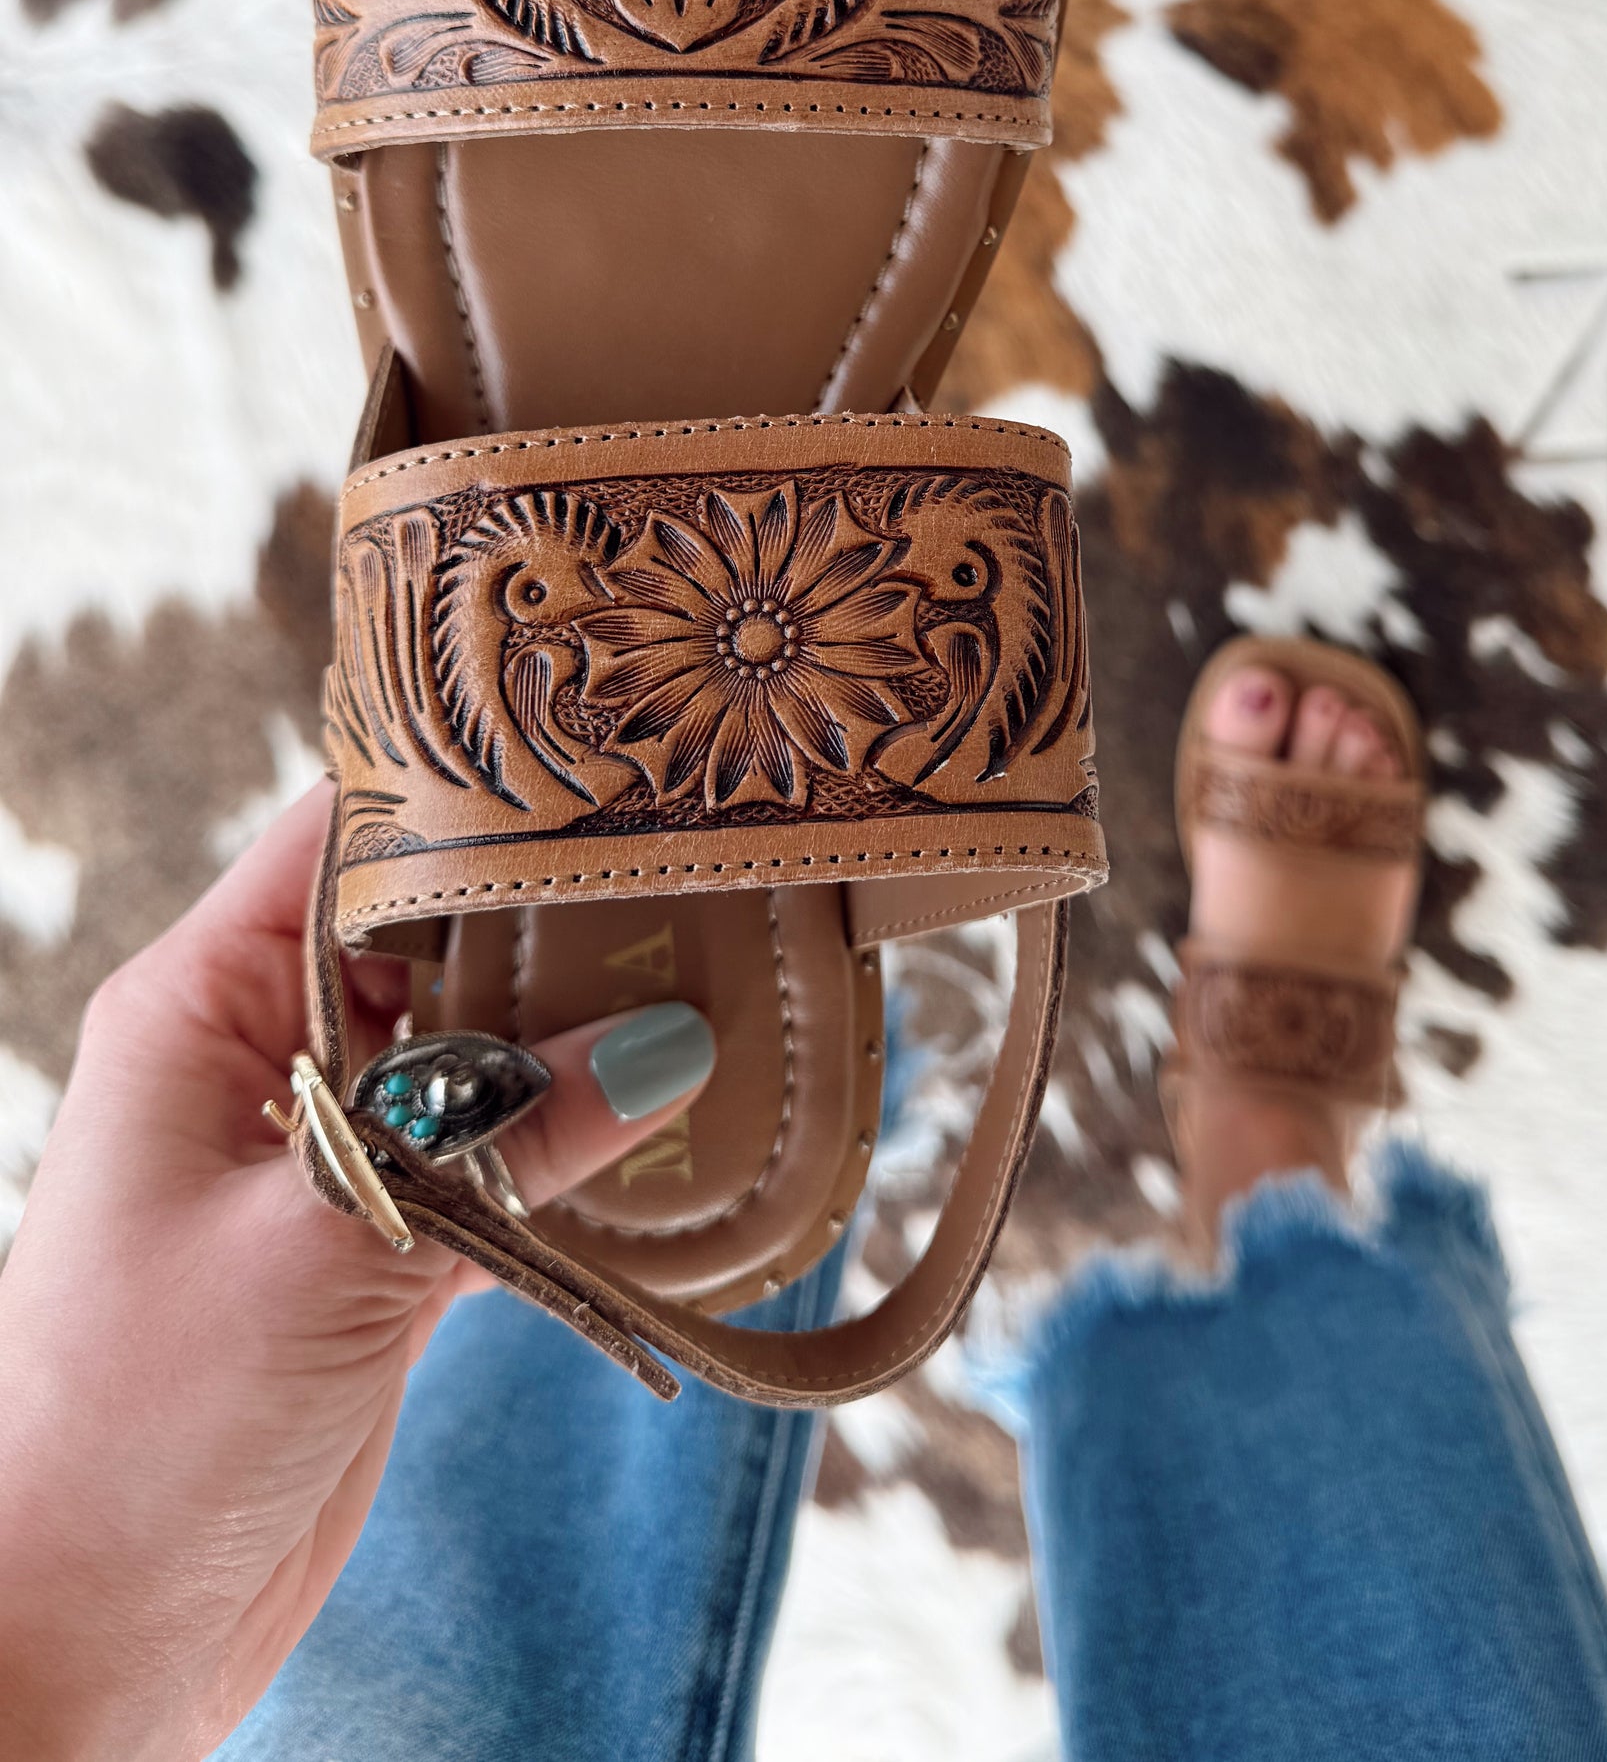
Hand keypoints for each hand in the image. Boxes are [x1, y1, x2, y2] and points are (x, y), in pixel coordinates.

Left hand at [0, 782, 712, 1761]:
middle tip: (708, 879)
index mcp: (204, 1003)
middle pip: (434, 939)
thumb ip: (501, 1140)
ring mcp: (328, 1156)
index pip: (347, 839)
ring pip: (478, 1055)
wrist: (77, 1644)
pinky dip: (574, 1157)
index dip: (473, 800)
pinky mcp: (377, 1254)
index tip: (613, 772)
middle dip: (557, 921)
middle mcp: (265, 1056)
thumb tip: (666, 1044)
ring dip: (580, 1042)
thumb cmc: (127, 1431)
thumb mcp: (322, 1256)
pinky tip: (669, 1137)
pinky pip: (498, 1165)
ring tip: (720, 986)